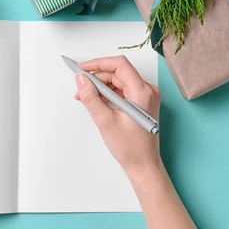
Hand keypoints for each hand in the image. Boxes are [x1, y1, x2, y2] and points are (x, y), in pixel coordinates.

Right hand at [74, 55, 160, 175]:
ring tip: (86, 98)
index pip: (119, 65)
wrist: (143, 164)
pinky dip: (108, 93)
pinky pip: (122, 89)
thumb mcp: (105, 121)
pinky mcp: (142, 101)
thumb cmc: (130, 147)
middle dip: (97, 78)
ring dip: (101, 86)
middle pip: (118, 73)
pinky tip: (97, 102)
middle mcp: (147, 90)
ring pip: (119, 81)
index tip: (83, 68)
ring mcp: (145, 96)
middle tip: (80, 88)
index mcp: (142, 92)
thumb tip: (81, 80)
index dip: (98, 64)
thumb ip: (91, 97)